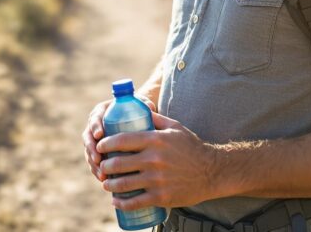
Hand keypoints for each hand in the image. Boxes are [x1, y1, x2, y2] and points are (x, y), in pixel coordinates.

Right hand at [81, 96, 156, 181]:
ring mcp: (96, 140)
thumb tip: (149, 108)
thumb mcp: (142, 105)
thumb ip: (145, 105)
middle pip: (89, 137)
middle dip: (91, 150)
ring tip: (102, 174)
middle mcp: (96, 125)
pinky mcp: (99, 152)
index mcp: (103, 111)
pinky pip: (94, 162)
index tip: (100, 134)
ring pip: (90, 152)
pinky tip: (104, 179)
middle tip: (98, 159)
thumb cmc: (140, 110)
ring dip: (93, 164)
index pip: (95, 117)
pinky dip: (97, 170)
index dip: (95, 126)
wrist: (137, 118)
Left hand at [96, 112, 219, 209]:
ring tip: (106, 184)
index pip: (122, 140)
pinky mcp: (161, 197)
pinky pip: (135, 202)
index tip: (100, 147)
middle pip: (119, 163)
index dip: (106, 144)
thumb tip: (139, 108)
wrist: (211, 172)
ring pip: (124, 184)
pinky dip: (121, 203)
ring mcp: (157, 180)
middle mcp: (154, 159)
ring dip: (109, 185)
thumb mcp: (175, 127)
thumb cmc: (191, 147)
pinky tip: (116, 201)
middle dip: (105, 166)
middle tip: (102, 167)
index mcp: (155, 140)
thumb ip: (155, 118)